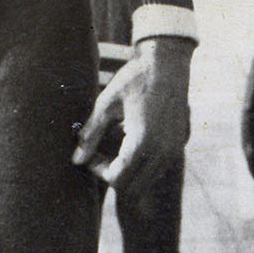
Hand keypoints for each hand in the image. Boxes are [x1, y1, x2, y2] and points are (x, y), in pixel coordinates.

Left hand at [75, 37, 191, 192]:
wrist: (167, 63)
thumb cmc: (134, 79)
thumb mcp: (106, 104)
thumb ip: (90, 135)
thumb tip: (75, 160)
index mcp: (143, 142)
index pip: (117, 180)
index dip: (98, 171)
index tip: (90, 153)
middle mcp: (162, 152)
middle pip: (132, 188)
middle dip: (112, 176)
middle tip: (98, 155)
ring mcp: (173, 150)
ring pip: (145, 182)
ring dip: (127, 173)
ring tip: (112, 149)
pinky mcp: (178, 146)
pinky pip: (156, 170)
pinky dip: (140, 166)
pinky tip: (129, 143)